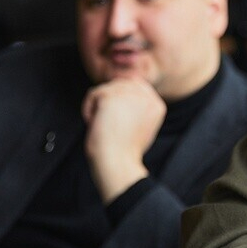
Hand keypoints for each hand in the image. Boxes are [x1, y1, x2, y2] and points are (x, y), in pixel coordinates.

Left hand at [81, 77, 166, 203]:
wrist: (117, 163)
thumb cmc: (125, 152)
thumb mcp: (140, 128)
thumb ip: (137, 109)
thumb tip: (121, 96)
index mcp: (157, 105)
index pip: (137, 86)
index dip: (121, 98)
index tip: (115, 118)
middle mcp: (147, 96)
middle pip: (120, 84)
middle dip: (109, 101)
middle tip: (107, 123)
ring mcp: (130, 94)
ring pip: (106, 89)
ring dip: (99, 106)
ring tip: (101, 125)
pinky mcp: (111, 95)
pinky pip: (94, 93)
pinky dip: (89, 109)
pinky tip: (94, 123)